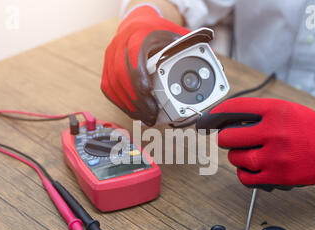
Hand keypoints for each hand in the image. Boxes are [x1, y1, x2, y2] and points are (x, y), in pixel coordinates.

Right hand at [101, 5, 187, 125]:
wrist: (136, 26)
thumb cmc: (155, 32)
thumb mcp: (172, 33)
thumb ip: (188, 43)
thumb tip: (208, 50)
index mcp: (137, 36)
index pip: (133, 56)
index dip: (139, 75)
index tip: (148, 92)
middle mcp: (120, 46)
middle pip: (122, 75)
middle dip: (137, 99)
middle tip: (151, 114)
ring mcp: (110, 58)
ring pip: (114, 85)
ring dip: (130, 105)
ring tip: (145, 117)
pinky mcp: (106, 69)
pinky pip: (109, 89)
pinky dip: (121, 103)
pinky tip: (133, 112)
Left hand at [201, 97, 314, 190]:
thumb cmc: (307, 128)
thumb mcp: (284, 109)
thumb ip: (257, 113)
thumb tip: (223, 120)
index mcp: (275, 110)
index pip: (234, 108)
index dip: (216, 114)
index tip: (207, 120)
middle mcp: (275, 132)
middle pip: (227, 137)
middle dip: (226, 139)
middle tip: (231, 139)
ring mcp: (275, 156)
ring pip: (234, 158)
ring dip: (236, 156)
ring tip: (249, 153)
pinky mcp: (277, 176)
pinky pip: (244, 177)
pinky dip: (243, 173)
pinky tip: (252, 167)